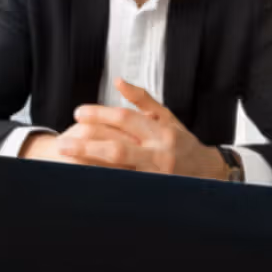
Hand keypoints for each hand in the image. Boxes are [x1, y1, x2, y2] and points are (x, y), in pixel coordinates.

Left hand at [47, 86, 202, 177]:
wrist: (209, 173)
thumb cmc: (184, 143)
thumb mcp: (168, 117)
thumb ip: (143, 100)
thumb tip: (118, 82)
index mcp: (161, 130)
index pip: (125, 119)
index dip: (99, 114)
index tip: (78, 113)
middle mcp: (158, 152)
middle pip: (117, 146)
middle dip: (87, 143)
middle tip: (63, 142)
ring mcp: (156, 174)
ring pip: (118, 169)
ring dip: (91, 165)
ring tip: (70, 161)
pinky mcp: (153, 190)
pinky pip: (124, 185)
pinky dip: (104, 181)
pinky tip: (86, 179)